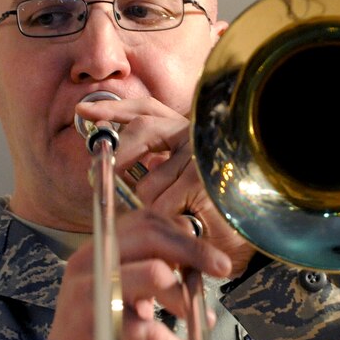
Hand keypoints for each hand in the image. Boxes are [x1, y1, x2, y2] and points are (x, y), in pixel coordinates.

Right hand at [49, 208, 231, 339]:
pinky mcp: (96, 327)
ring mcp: (89, 293)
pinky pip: (150, 329)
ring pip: (154, 273)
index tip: (211, 255)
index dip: (184, 234)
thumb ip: (149, 269)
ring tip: (199, 320)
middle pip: (151, 237)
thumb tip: (196, 255)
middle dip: (194, 252)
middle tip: (221, 269)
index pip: (145, 222)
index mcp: (97, 250)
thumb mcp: (123, 293)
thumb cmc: (99, 336)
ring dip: (185, 299)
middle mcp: (89, 263)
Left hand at [74, 96, 256, 278]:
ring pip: (147, 183)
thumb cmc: (214, 210)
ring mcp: (200, 157)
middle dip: (119, 153)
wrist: (255, 231)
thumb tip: (107, 167)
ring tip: (168, 220)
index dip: (114, 109)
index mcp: (187, 130)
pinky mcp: (201, 181)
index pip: (147, 109)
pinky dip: (162, 222)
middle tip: (101, 174)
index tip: (83, 111)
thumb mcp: (176, 183)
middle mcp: (196, 135)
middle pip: (143, 130)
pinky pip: (159, 205)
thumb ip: (150, 169)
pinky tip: (179, 226)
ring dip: (149, 209)